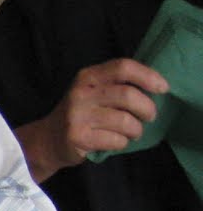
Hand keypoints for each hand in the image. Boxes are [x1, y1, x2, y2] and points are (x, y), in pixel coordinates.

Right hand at [38, 58, 166, 167]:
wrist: (47, 139)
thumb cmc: (80, 114)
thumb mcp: (92, 91)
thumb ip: (115, 85)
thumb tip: (154, 86)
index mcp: (87, 76)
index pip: (123, 67)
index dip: (147, 76)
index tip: (162, 88)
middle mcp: (80, 93)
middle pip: (127, 95)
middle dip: (146, 108)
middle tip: (149, 116)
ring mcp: (77, 115)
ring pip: (124, 121)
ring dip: (136, 129)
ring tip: (133, 132)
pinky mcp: (78, 137)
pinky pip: (115, 139)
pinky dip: (122, 142)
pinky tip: (116, 141)